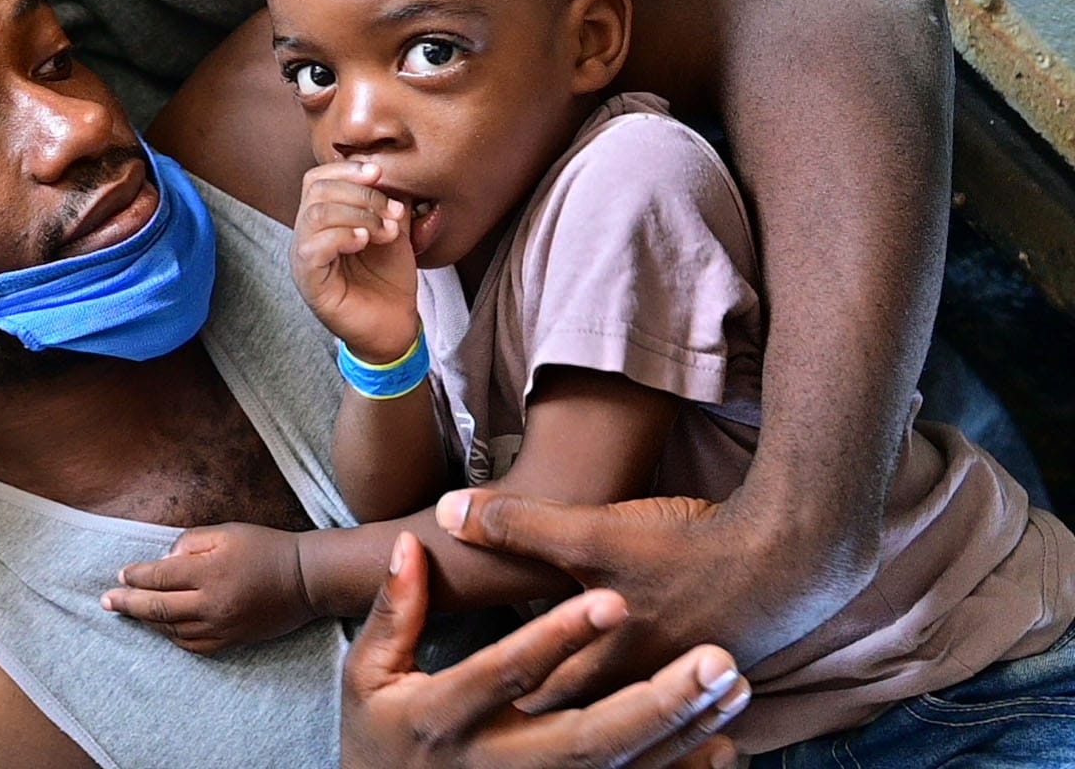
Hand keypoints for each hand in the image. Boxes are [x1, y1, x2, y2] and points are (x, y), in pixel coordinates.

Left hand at [100, 523, 315, 653]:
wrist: (306, 579)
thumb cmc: (266, 547)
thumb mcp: (227, 532)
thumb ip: (191, 542)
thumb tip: (166, 558)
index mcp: (208, 572)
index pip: (159, 577)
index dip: (136, 577)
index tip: (121, 575)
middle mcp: (211, 603)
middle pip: (158, 608)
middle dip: (128, 604)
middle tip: (106, 602)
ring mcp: (222, 626)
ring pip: (172, 630)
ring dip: (148, 621)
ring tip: (132, 612)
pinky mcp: (232, 640)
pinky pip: (193, 645)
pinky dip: (173, 637)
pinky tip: (163, 628)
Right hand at [291, 161, 420, 362]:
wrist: (394, 324)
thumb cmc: (389, 278)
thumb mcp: (394, 228)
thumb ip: (388, 200)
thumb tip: (392, 169)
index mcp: (323, 220)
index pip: (317, 179)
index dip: (346, 169)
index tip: (379, 173)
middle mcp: (306, 236)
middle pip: (317, 191)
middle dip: (361, 194)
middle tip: (393, 212)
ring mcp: (304, 259)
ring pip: (315, 215)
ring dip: (358, 215)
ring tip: (385, 231)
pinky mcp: (309, 283)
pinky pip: (313, 248)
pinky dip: (342, 237)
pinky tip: (364, 242)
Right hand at [342, 532, 746, 768]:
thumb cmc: (377, 737)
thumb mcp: (366, 675)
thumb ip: (394, 613)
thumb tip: (411, 545)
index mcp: (443, 717)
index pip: (508, 671)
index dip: (560, 636)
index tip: (613, 599)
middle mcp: (493, 764)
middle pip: (585, 737)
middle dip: (655, 702)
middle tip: (714, 659)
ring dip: (681, 731)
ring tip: (730, 683)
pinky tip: (724, 744)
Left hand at [432, 488, 847, 710]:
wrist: (796, 559)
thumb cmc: (690, 550)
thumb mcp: (595, 534)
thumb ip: (518, 527)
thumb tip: (448, 512)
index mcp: (599, 669)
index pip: (530, 699)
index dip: (497, 702)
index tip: (459, 713)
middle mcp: (635, 690)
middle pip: (574, 716)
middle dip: (540, 719)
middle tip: (496, 727)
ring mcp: (673, 689)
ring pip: (620, 718)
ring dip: (598, 723)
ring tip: (561, 731)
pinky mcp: (707, 679)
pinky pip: (666, 714)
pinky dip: (649, 722)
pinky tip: (638, 716)